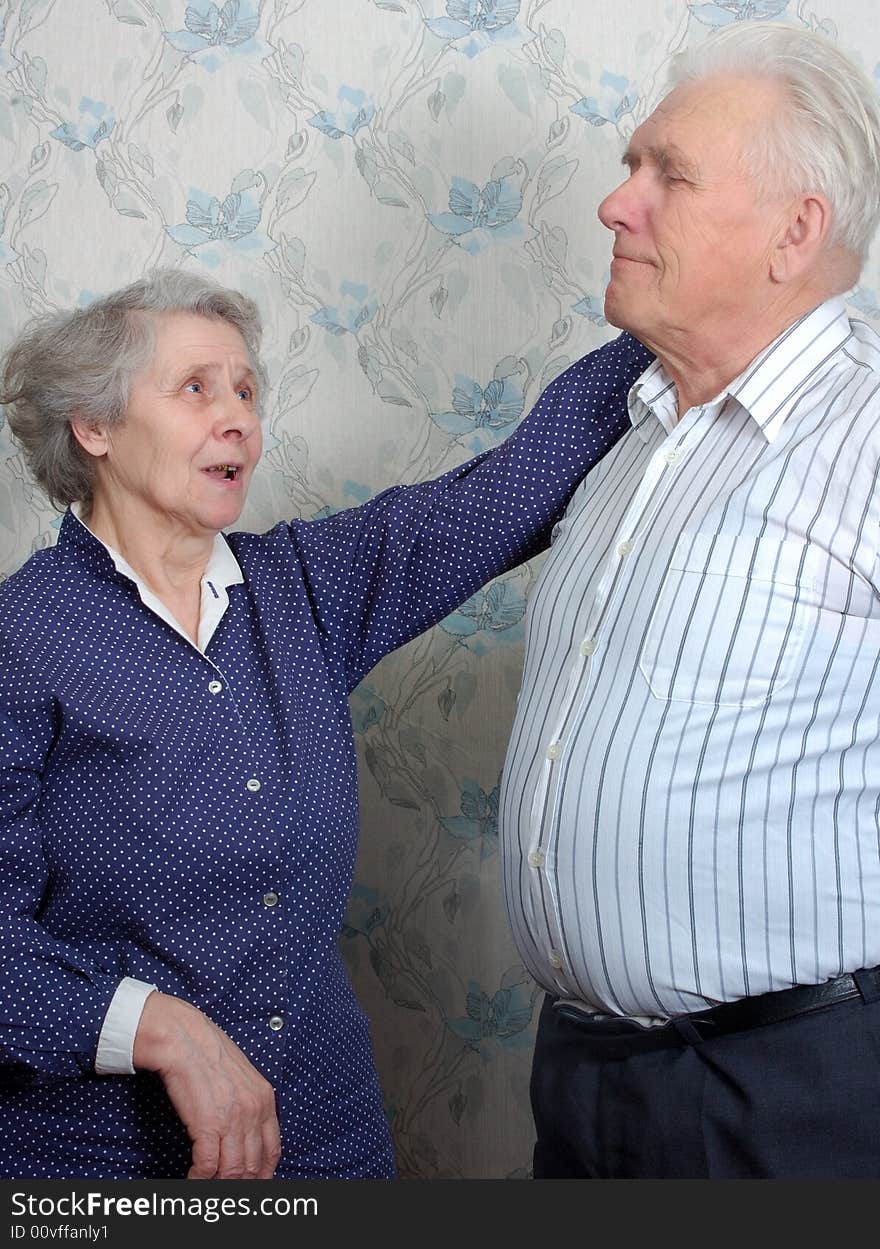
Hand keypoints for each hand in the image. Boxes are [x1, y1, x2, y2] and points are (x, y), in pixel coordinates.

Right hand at [133, 991, 280, 1178]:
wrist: (183, 1038)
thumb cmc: (206, 1055)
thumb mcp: (240, 1077)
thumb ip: (248, 1103)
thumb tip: (244, 1135)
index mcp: (264, 1099)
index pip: (272, 1151)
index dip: (263, 1174)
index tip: (252, 1185)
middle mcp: (253, 1111)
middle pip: (253, 1166)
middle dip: (240, 1185)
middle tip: (226, 1192)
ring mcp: (232, 1119)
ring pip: (233, 1171)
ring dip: (219, 1186)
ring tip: (208, 1188)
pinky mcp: (208, 1124)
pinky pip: (208, 1166)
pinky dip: (200, 1180)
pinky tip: (193, 1180)